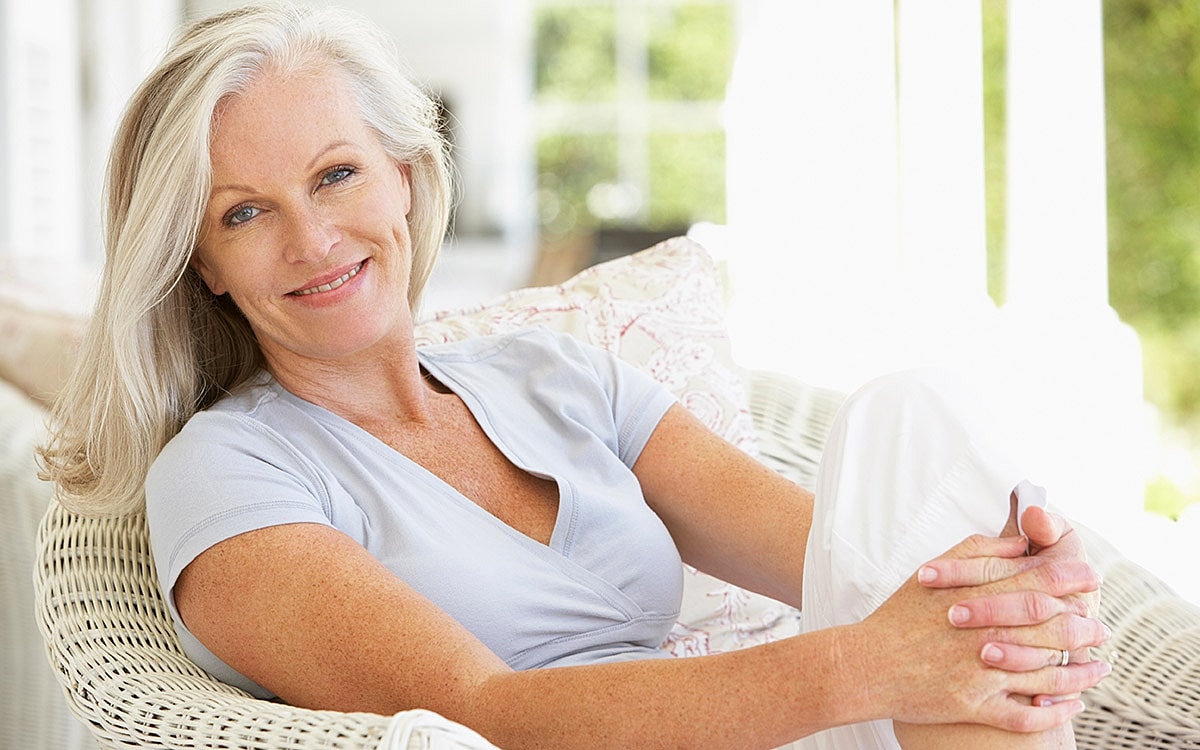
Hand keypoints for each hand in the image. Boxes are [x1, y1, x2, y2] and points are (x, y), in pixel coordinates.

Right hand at [916, 508, 1108, 708]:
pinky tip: (1071, 702)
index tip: (1092, 579)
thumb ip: (980, 551)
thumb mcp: (936, 569)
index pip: (1041, 581)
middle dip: (1087, 626)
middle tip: (1101, 628)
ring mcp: (983, 672)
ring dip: (1082, 670)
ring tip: (1099, 665)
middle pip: (1055, 627)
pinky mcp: (976, 705)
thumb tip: (1021, 545)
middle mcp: (986, 632)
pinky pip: (1029, 714)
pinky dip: (1057, 710)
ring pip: (1050, 672)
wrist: (868, 663)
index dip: (1074, 579)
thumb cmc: (901, 615)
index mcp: (978, 595)